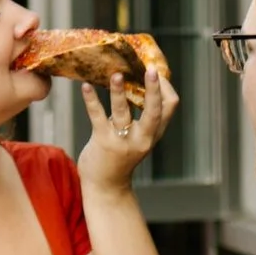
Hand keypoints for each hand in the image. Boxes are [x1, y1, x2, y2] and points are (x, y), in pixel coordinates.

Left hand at [76, 54, 177, 196]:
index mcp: (154, 133)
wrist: (106, 186)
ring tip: (116, 74)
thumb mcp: (139, 137)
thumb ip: (142, 117)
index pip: (169, 106)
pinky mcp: (103, 142)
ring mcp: (123, 141)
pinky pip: (97, 116)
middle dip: (153, 88)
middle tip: (150, 68)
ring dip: (119, 91)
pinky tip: (86, 86)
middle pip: (155, 110)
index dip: (164, 86)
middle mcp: (143, 137)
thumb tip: (136, 81)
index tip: (154, 68)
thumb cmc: (121, 156)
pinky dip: (91, 99)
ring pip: (123, 111)